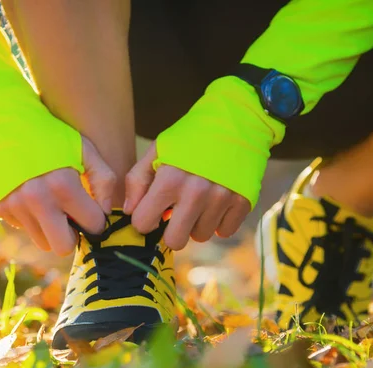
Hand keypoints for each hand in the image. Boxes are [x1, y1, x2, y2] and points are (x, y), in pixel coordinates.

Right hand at [0, 137, 116, 255]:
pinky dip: (31, 218)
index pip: (93, 226)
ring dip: (51, 228)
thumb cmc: (52, 136)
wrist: (3, 123)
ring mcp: (15, 206)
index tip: (93, 212)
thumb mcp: (86, 150)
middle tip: (72, 218)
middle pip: (63, 248)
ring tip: (51, 204)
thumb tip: (105, 214)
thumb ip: (104, 182)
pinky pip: (24, 228)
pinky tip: (31, 197)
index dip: (97, 220)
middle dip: (73, 236)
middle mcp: (37, 200)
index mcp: (63, 185)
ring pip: (42, 242)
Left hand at [124, 142, 250, 249]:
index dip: (145, 219)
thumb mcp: (158, 150)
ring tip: (199, 202)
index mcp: (169, 180)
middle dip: (171, 230)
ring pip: (201, 237)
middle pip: (174, 241)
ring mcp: (221, 199)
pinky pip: (225, 232)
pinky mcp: (242, 202)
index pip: (143, 224)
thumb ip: (137, 180)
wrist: (237, 120)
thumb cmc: (191, 137)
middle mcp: (196, 194)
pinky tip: (217, 203)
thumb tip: (130, 212)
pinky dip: (219, 222)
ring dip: (197, 223)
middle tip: (176, 213)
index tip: (152, 210)